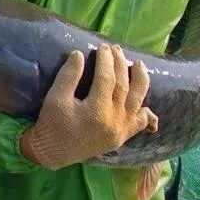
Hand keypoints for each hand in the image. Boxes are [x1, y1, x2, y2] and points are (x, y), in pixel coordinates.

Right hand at [21, 44, 157, 170]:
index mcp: (97, 110)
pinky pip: (140, 123)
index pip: (107, 78)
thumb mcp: (56, 98)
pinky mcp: (122, 137)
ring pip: (138, 101)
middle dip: (121, 64)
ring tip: (139, 65)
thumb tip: (79, 54)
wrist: (53, 152)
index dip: (106, 60)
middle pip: (124, 86)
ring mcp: (121, 130)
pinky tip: (146, 103)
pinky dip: (147, 113)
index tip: (102, 47)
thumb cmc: (52, 124)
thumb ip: (69, 75)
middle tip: (116, 49)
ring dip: (141, 81)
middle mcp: (114, 120)